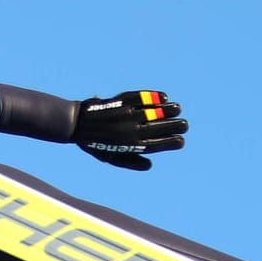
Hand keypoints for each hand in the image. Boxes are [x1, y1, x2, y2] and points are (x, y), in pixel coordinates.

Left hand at [72, 91, 187, 170]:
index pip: (157, 144)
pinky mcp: (121, 101)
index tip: (181, 141)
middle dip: (175, 126)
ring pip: (153, 111)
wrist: (77, 125)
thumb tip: (150, 164)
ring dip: (168, 109)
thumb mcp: (112, 158)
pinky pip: (141, 97)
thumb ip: (131, 162)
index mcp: (131, 145)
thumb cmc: (95, 145)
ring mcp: (127, 114)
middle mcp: (132, 129)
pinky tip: (164, 96)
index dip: (172, 142)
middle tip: (185, 124)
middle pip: (160, 127)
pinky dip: (154, 96)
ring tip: (178, 108)